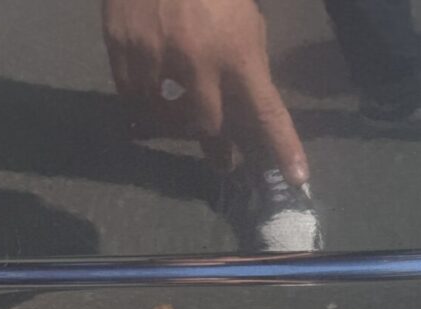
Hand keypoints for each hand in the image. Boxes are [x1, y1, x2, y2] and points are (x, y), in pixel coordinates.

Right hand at [102, 0, 308, 183]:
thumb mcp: (243, 19)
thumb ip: (246, 64)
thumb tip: (246, 114)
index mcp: (238, 50)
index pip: (267, 110)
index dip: (283, 147)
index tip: (298, 178)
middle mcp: (199, 59)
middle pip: (206, 125)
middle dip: (212, 137)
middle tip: (218, 149)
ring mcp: (157, 55)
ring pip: (163, 114)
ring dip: (170, 115)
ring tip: (173, 98)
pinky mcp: (122, 47)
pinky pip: (131, 94)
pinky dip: (140, 94)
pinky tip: (147, 77)